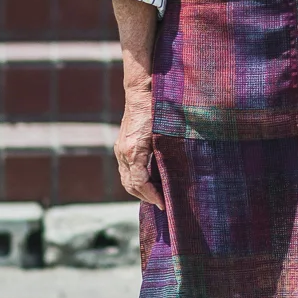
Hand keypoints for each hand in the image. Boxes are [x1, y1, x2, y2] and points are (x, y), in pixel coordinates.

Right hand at [116, 85, 162, 207]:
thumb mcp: (164, 132)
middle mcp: (123, 153)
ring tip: (155, 196)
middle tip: (161, 204)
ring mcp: (120, 150)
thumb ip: (167, 153)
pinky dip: (135, 180)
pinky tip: (148, 182)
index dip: (152, 196)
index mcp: (133, 151)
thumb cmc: (156, 110)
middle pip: (130, 185)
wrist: (139, 93)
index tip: (164, 204)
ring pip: (126, 179)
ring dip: (140, 191)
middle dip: (146, 197)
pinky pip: (125, 170)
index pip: (140, 183)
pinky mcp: (121, 146)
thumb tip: (177, 174)